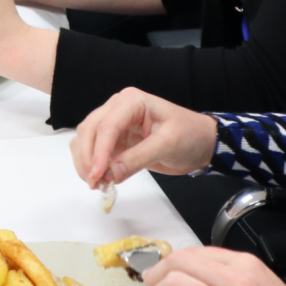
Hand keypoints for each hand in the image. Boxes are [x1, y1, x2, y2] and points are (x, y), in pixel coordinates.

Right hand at [70, 87, 217, 187]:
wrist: (200, 143)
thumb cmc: (189, 135)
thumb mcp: (168, 145)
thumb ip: (138, 158)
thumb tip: (111, 173)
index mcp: (132, 101)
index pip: (108, 126)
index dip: (99, 152)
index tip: (97, 175)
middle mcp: (118, 108)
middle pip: (90, 131)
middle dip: (89, 158)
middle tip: (95, 183)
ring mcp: (115, 124)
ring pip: (85, 140)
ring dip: (86, 163)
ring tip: (99, 184)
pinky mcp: (115, 140)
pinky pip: (93, 151)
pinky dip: (91, 166)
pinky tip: (102, 180)